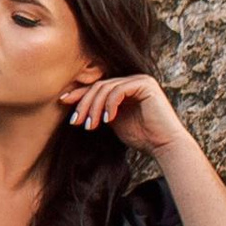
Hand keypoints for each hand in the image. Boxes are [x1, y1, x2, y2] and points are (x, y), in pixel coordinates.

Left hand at [61, 72, 191, 154]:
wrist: (163, 144)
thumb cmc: (141, 136)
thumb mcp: (112, 120)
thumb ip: (99, 109)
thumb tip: (75, 104)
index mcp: (124, 87)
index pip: (97, 87)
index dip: (79, 94)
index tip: (62, 102)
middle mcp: (132, 80)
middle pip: (98, 86)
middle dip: (84, 104)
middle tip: (76, 121)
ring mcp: (140, 80)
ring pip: (105, 88)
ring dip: (94, 107)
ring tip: (91, 125)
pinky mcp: (145, 84)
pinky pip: (118, 91)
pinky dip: (109, 105)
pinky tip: (107, 120)